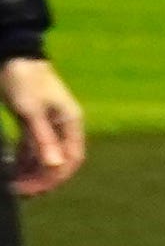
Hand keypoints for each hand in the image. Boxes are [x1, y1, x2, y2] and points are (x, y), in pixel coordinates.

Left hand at [0, 57, 84, 196]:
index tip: (35, 189)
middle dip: (42, 178)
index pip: (71, 158)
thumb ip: (43, 139)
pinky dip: (23, 158)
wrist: (11, 54)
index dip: (55, 177)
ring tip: (14, 183)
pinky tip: (12, 168)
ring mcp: (48, 123)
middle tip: (22, 191)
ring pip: (44, 155)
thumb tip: (54, 167)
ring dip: (31, 170)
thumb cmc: (23, 79)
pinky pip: (32, 146)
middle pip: (58, 160)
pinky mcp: (32, 120)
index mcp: (70, 122)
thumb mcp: (31, 110)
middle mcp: (63, 125)